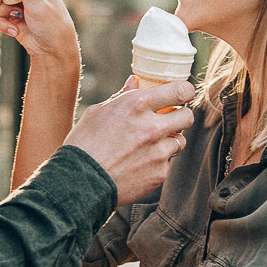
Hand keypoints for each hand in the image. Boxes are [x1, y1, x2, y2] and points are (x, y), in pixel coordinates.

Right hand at [65, 80, 193, 204]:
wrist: (79, 183)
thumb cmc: (84, 145)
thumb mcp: (98, 112)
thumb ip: (122, 96)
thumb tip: (135, 82)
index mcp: (136, 105)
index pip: (179, 90)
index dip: (185, 91)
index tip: (183, 93)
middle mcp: (152, 127)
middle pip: (187, 116)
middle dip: (181, 116)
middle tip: (170, 119)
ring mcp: (158, 152)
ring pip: (180, 141)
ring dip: (169, 140)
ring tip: (149, 145)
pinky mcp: (159, 173)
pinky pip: (167, 163)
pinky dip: (157, 162)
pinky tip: (139, 164)